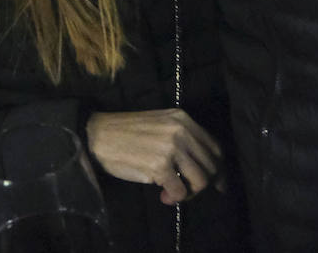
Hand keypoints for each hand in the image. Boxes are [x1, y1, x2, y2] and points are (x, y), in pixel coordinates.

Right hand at [85, 109, 224, 205]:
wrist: (98, 135)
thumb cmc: (127, 132)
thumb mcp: (160, 125)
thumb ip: (182, 139)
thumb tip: (201, 166)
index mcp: (183, 119)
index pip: (214, 147)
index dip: (218, 168)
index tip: (217, 183)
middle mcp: (181, 131)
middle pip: (211, 166)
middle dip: (203, 184)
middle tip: (187, 191)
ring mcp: (171, 148)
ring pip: (200, 180)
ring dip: (189, 193)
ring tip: (173, 193)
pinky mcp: (160, 165)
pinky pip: (180, 191)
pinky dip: (174, 198)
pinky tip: (163, 196)